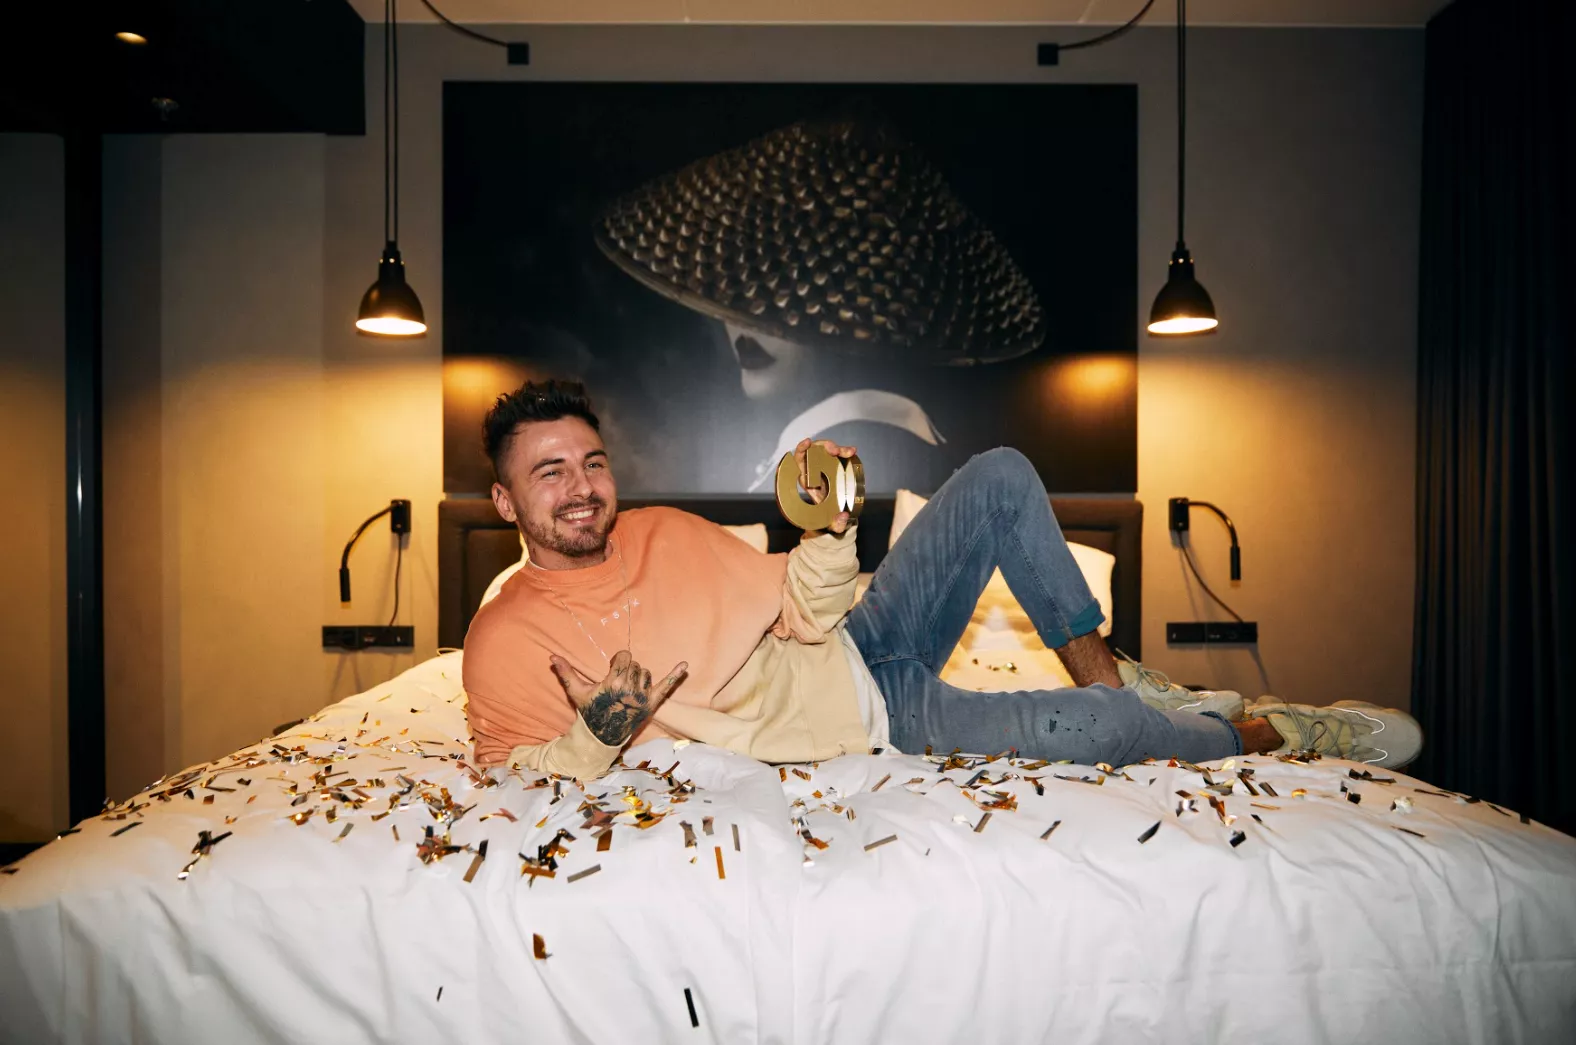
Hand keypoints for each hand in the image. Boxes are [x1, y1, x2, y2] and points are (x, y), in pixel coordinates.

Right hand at [549, 650, 687, 747]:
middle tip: (618, 682)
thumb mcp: (576, 692)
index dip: (619, 660)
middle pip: (635, 664)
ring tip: (627, 687)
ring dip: (638, 676)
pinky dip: (675, 675)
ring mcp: (642, 698)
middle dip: (626, 669)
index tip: (613, 667)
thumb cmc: (589, 710)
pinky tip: (685, 665)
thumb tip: (552, 656)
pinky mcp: (652, 704)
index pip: (625, 657)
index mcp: (613, 684)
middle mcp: (630, 690)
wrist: (602, 735)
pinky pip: (666, 687)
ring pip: (646, 673)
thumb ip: (566, 672)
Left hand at [793, 437, 856, 533]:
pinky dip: (845, 451)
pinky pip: (838, 455)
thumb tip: (843, 517)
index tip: (807, 443)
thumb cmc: (827, 519)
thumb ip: (837, 524)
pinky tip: (852, 452)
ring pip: (826, 451)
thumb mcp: (831, 525)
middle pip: (814, 451)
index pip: (798, 461)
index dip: (801, 449)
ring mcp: (823, 467)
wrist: (834, 517)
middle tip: (835, 451)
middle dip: (823, 447)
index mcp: (806, 481)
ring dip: (837, 448)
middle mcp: (812, 471)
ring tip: (849, 452)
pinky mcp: (834, 465)